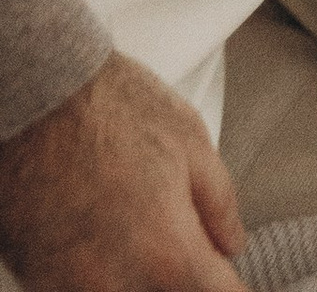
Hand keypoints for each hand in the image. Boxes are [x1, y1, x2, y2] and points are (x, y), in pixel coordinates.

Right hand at [0, 55, 243, 291]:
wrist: (37, 93)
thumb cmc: (109, 106)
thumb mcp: (190, 139)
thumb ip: (219, 203)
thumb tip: (231, 242)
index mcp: (167, 251)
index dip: (228, 284)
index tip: (225, 271)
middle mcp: (117, 283)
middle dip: (180, 277)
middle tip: (177, 236)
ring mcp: (71, 287)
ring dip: (137, 276)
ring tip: (131, 225)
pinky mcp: (36, 278)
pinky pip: (77, 290)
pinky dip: (96, 274)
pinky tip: (96, 231)